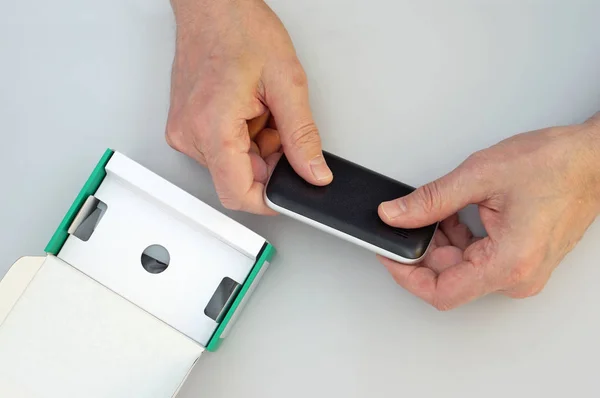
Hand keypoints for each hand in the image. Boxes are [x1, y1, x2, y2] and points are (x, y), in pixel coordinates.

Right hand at [166, 0, 332, 213]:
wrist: (212, 4)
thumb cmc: (240, 29)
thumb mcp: (287, 83)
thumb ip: (302, 136)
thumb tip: (313, 172)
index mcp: (211, 127)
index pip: (237, 193)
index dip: (269, 201)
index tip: (289, 194)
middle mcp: (190, 134)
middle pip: (238, 178)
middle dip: (269, 160)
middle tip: (279, 125)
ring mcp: (185, 130)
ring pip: (232, 164)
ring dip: (257, 146)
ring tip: (262, 108)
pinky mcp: (187, 125)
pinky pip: (221, 148)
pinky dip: (244, 137)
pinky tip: (249, 108)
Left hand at [378, 113, 599, 309]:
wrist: (594, 160)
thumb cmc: (556, 165)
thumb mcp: (480, 176)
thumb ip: (430, 201)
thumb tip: (396, 215)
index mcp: (508, 263)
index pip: (440, 292)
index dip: (406, 275)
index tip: (388, 255)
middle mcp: (518, 277)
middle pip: (448, 278)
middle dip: (423, 249)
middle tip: (409, 219)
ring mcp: (521, 271)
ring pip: (461, 268)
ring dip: (440, 241)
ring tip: (440, 208)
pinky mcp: (521, 261)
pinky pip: (477, 260)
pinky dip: (458, 239)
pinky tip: (454, 214)